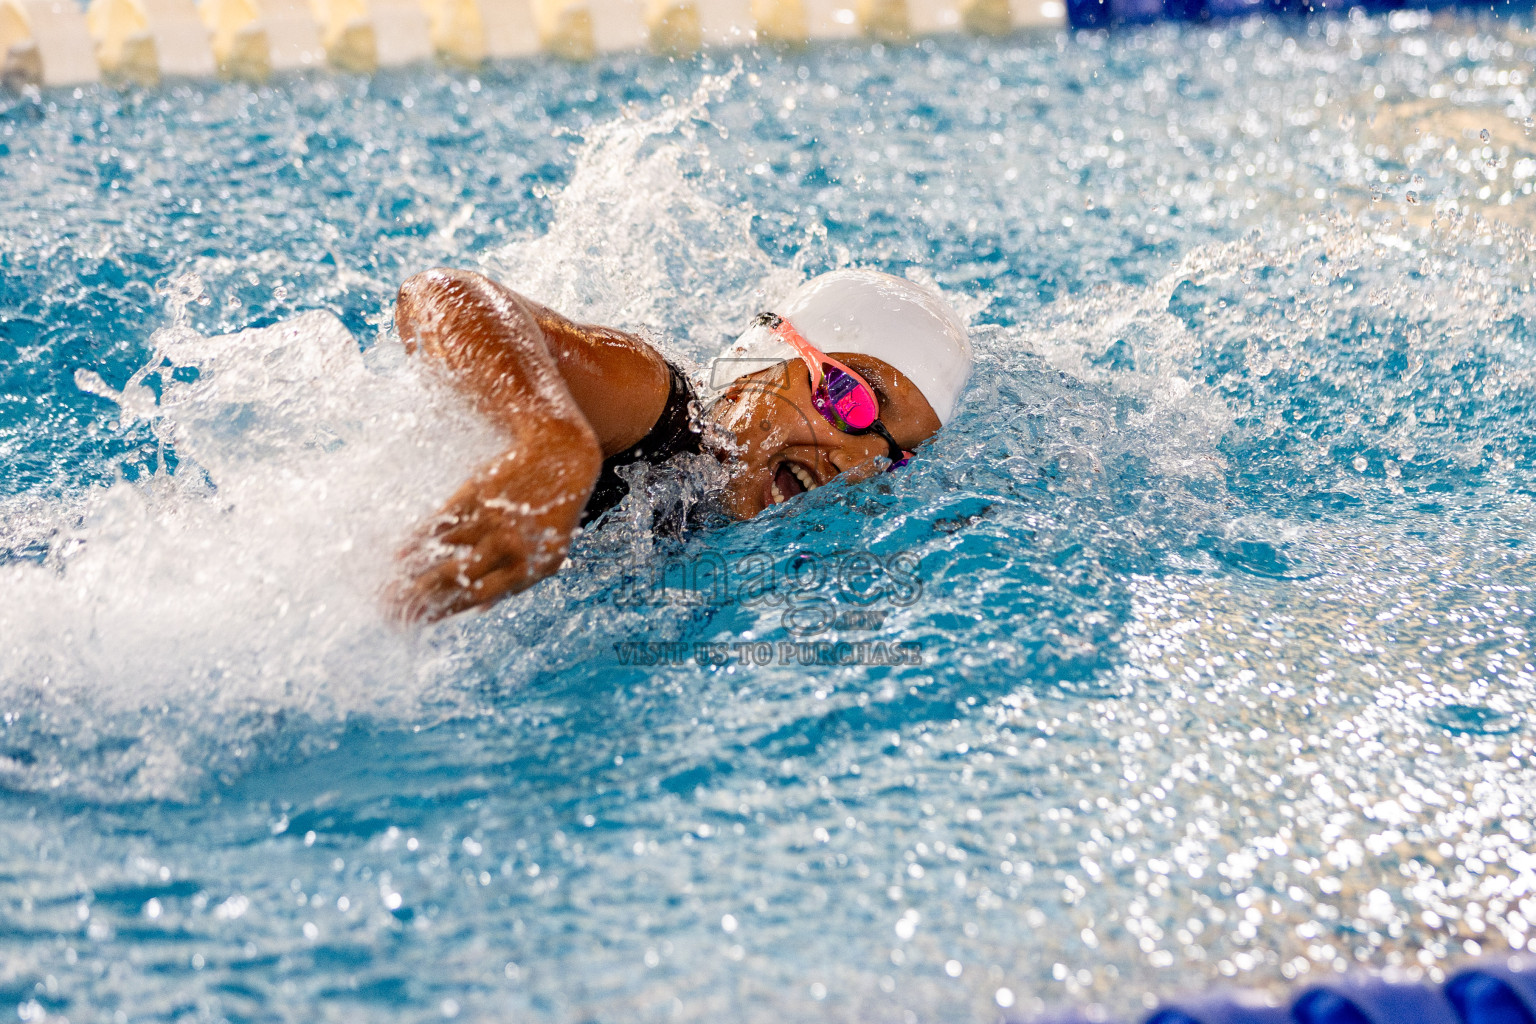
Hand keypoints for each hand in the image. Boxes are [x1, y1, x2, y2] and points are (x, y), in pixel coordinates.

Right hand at [386, 449, 591, 623]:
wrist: (562, 456)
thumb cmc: (554, 512)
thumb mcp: (549, 553)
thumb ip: (515, 581)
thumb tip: (479, 609)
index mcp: (527, 568)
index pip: (474, 596)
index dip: (440, 610)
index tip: (415, 622)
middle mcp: (506, 545)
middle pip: (452, 577)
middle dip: (416, 596)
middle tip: (388, 609)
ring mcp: (488, 518)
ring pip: (441, 551)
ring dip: (410, 572)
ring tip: (387, 589)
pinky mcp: (475, 494)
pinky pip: (440, 523)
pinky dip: (417, 540)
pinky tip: (399, 555)